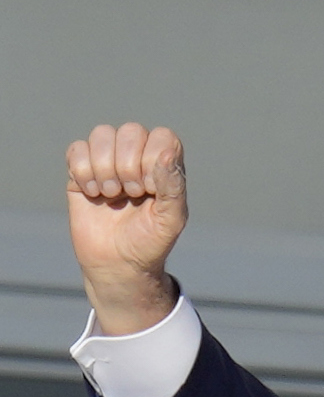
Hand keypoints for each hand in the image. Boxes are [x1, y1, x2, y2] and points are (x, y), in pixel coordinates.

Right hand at [65, 122, 187, 332]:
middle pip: (130, 131)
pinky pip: (77, 150)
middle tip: (131, 195)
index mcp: (163, 165)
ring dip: (105, 168)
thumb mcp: (170, 221)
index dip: (153, 160)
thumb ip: (173, 187)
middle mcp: (136, 157)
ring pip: (102, 135)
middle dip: (129, 166)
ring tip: (111, 195)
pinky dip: (83, 172)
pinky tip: (92, 194)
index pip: (162, 137)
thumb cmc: (149, 244)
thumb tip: (166, 153)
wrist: (118, 265)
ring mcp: (108, 161)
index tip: (150, 190)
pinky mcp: (81, 170)